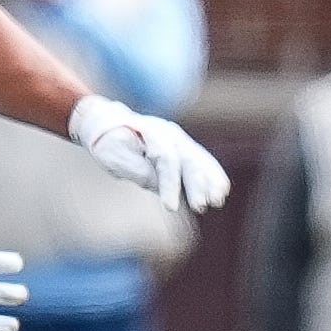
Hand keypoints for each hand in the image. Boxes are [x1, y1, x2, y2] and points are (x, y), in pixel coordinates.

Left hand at [70, 96, 230, 211]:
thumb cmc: (108, 142)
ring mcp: (179, 139)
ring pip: (199, 160)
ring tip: (217, 201)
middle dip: (196, 185)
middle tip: (200, 207)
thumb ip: (135, 169)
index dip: (170, 185)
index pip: (165, 160)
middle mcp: (170, 134)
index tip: (170, 207)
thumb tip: (157, 184)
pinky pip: (202, 161)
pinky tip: (222, 191)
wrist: (109, 123)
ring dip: (210, 182)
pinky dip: (212, 176)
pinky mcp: (183, 148)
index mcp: (151, 132)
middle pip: (188, 160)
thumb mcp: (113, 155)